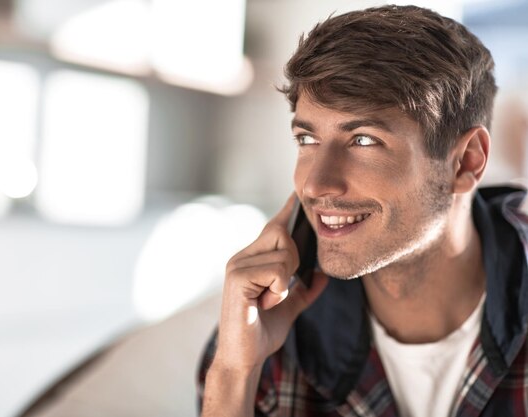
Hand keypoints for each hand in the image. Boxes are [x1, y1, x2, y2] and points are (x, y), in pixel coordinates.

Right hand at [213, 194, 328, 371]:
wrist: (245, 358)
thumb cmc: (262, 332)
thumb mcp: (289, 308)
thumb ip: (304, 290)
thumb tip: (322, 275)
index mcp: (252, 259)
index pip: (273, 226)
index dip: (287, 210)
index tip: (297, 193)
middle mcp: (242, 256)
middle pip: (281, 233)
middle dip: (293, 258)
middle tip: (280, 288)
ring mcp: (237, 265)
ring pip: (284, 253)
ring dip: (286, 281)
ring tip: (270, 299)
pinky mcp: (237, 278)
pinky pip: (277, 272)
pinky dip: (280, 291)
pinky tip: (265, 304)